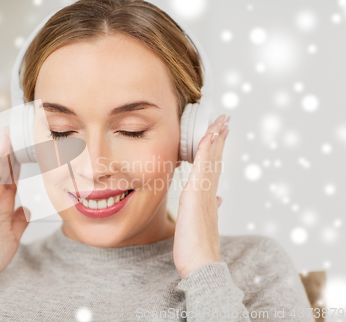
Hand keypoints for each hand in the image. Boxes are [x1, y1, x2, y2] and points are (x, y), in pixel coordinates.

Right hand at [0, 126, 29, 305]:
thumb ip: (19, 220)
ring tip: (11, 130)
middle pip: (5, 166)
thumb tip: (26, 210)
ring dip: (3, 148)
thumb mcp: (13, 234)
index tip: (34, 146)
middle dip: (14, 148)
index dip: (23, 161)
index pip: (14, 176)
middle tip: (23, 129)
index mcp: (3, 202)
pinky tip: (2, 147)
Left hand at [173, 114, 229, 277]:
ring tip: (220, 120)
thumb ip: (211, 208)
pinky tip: (210, 136)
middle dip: (219, 138)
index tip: (220, 133)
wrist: (201, 264)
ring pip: (211, 159)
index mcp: (208, 197)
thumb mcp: (202, 222)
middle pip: (215, 159)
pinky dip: (207, 150)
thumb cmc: (198, 247)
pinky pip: (203, 167)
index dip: (216, 149)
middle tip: (225, 119)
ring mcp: (204, 192)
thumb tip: (219, 199)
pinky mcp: (196, 195)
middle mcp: (208, 191)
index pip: (213, 167)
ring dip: (215, 138)